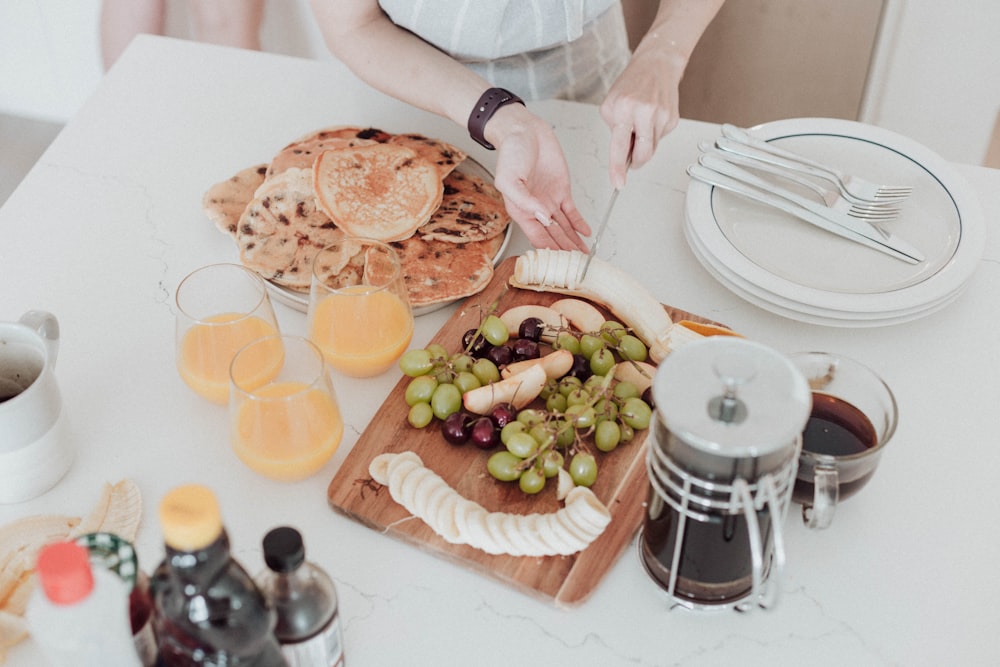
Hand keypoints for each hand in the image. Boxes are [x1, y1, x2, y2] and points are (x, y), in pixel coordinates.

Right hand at [488, 109, 590, 251]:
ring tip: (583, 255)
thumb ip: (524, 200)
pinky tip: (585, 234)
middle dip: (565, 251)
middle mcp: (536, 209)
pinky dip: (579, 223)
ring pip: (564, 228)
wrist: (523, 130)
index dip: (550, 251)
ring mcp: (549, 200)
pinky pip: (572, 212)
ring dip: (573, 242)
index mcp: (520, 210)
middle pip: (553, 236)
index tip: (561, 263)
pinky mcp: (561, 190)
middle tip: (578, 264)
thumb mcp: (509, 178)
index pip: (538, 237)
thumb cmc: (510, 153)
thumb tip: (542, 217)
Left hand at [600, 48, 685, 188]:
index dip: (618, 168)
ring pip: (651, 148)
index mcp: (624, 109)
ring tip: (640, 124)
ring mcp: (661, 116)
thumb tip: (623, 156)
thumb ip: (615, 131)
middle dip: (635, 162)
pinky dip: (652, 133)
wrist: (656, 64)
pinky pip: (659, 138)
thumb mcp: (611, 105)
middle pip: (642, 155)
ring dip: (643, 144)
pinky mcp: (672, 119)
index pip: (619, 146)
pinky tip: (651, 117)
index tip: (618, 184)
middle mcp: (644, 113)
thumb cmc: (631, 84)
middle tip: (630, 159)